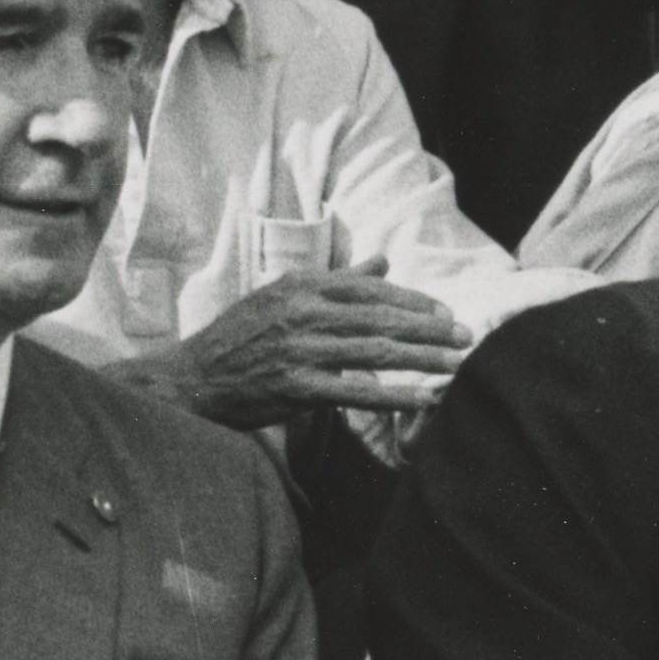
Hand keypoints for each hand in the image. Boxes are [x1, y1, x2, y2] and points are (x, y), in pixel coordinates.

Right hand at [116, 271, 473, 429]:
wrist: (191, 378)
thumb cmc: (241, 335)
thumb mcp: (283, 294)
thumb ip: (337, 279)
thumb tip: (383, 261)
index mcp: (302, 284)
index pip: (370, 288)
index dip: (412, 299)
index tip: (444, 312)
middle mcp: (303, 311)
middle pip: (381, 317)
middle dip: (429, 328)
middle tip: (467, 335)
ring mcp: (299, 349)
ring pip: (375, 351)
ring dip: (422, 358)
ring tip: (458, 364)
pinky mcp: (295, 387)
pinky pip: (355, 391)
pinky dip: (394, 394)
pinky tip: (423, 398)